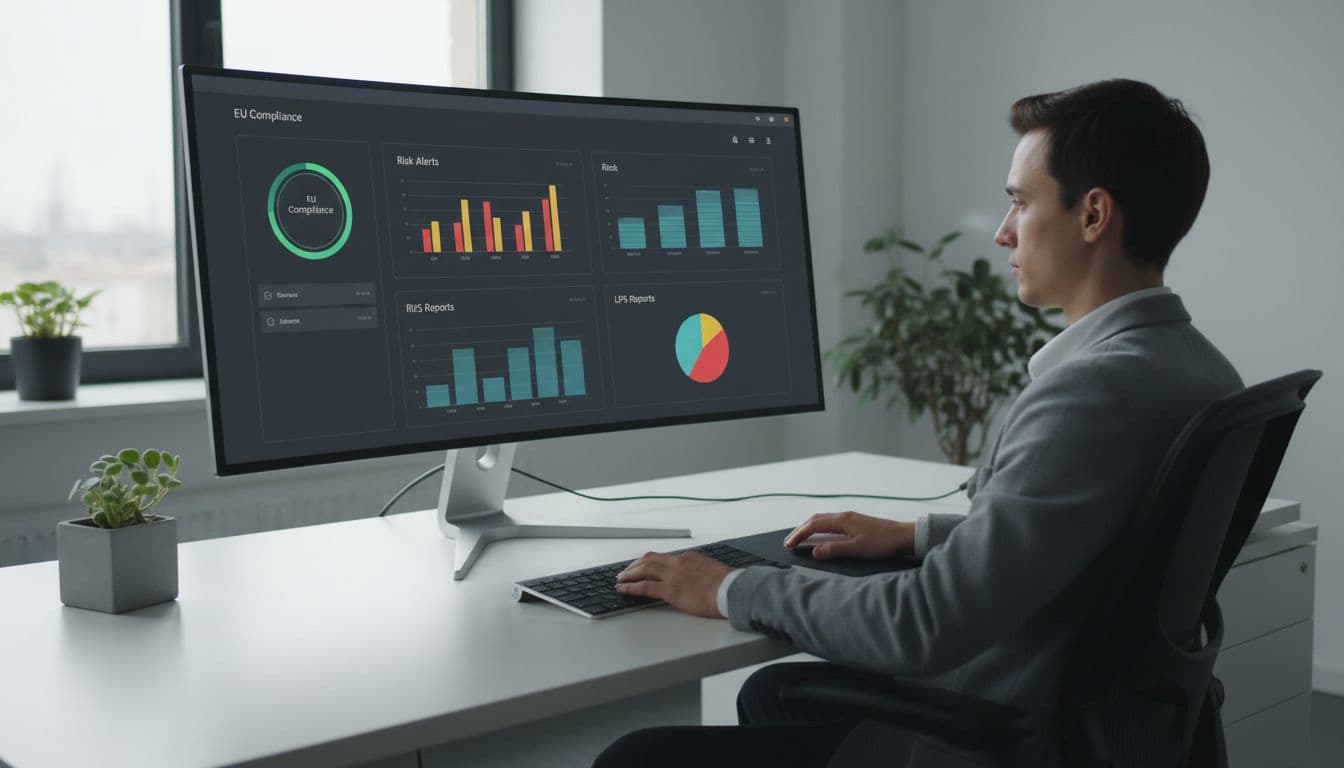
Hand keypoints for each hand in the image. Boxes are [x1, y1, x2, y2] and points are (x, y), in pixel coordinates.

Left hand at [615, 551, 732, 618]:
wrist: (733, 591)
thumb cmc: (728, 585)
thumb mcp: (712, 571)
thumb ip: (699, 572)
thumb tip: (694, 579)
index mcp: (689, 557)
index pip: (663, 558)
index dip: (649, 562)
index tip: (643, 566)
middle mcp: (678, 562)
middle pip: (649, 560)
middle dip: (635, 566)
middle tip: (625, 572)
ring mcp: (673, 576)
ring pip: (643, 570)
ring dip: (629, 574)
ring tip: (620, 580)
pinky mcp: (671, 590)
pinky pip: (644, 587)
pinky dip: (631, 587)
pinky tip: (624, 589)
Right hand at [783, 511, 914, 560]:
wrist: (904, 536)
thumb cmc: (882, 543)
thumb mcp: (856, 549)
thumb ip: (834, 550)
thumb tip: (814, 551)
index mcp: (842, 520)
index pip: (814, 525)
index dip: (799, 534)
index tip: (789, 544)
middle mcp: (844, 516)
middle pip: (816, 519)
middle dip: (801, 529)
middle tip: (790, 541)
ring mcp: (850, 518)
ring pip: (824, 520)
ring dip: (810, 528)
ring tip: (801, 538)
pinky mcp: (856, 523)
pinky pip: (832, 523)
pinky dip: (821, 529)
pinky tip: (822, 536)